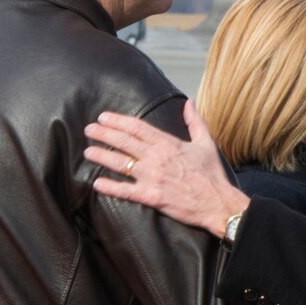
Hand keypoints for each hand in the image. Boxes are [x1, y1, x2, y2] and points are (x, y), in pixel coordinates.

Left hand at [86, 100, 249, 237]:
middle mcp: (157, 157)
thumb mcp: (206, 142)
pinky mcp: (152, 196)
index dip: (117, 121)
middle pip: (124, 141)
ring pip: (120, 163)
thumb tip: (189, 102)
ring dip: (102, 156)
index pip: (137, 127)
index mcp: (168, 143)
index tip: (103, 117)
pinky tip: (97, 183)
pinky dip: (110, 187)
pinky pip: (126, 190)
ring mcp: (153, 177)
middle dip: (103, 134)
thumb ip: (195, 121)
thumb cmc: (211, 175)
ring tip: (88, 151)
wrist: (217, 202)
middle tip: (89, 130)